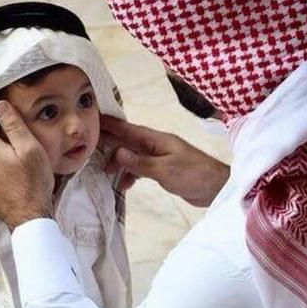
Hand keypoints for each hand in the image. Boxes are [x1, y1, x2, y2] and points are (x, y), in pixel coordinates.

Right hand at [101, 115, 228, 206]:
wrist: (216, 188)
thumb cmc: (193, 175)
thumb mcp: (165, 170)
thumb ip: (141, 163)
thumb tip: (118, 153)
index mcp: (157, 139)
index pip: (129, 129)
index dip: (111, 124)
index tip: (94, 119)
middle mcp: (156, 145)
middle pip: (128, 141)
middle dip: (110, 144)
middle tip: (90, 148)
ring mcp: (160, 157)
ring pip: (133, 156)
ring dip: (120, 164)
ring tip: (107, 173)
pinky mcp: (163, 169)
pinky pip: (141, 168)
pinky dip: (132, 175)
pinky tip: (124, 185)